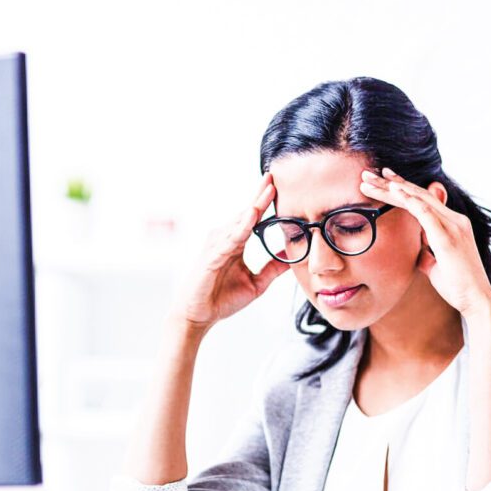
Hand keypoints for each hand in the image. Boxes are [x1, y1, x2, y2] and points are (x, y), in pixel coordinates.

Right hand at [172, 173, 289, 332]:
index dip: (265, 200)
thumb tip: (292, 256)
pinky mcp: (212, 257)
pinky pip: (230, 239)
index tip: (279, 183)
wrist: (198, 316)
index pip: (253, 217)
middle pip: (246, 212)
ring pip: (240, 221)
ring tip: (269, 187)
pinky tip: (253, 214)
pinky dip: (242, 226)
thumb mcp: (257, 283)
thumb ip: (273, 268)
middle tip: (275, 174)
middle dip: (260, 194)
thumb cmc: (221, 298)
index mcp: (235, 242)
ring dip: (255, 204)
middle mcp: (225, 239)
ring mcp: (217, 245)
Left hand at [360, 167, 490, 317]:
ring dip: (392, 188)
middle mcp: (454, 220)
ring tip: (370, 179)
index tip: (381, 181)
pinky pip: (426, 212)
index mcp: (452, 224)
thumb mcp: (436, 267)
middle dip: (390, 184)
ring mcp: (453, 226)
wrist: (476, 300)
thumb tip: (419, 253)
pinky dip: (409, 199)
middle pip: (417, 195)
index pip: (422, 201)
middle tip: (366, 174)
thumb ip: (428, 255)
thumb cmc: (457, 286)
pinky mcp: (449, 236)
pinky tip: (393, 189)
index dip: (401, 189)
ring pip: (418, 198)